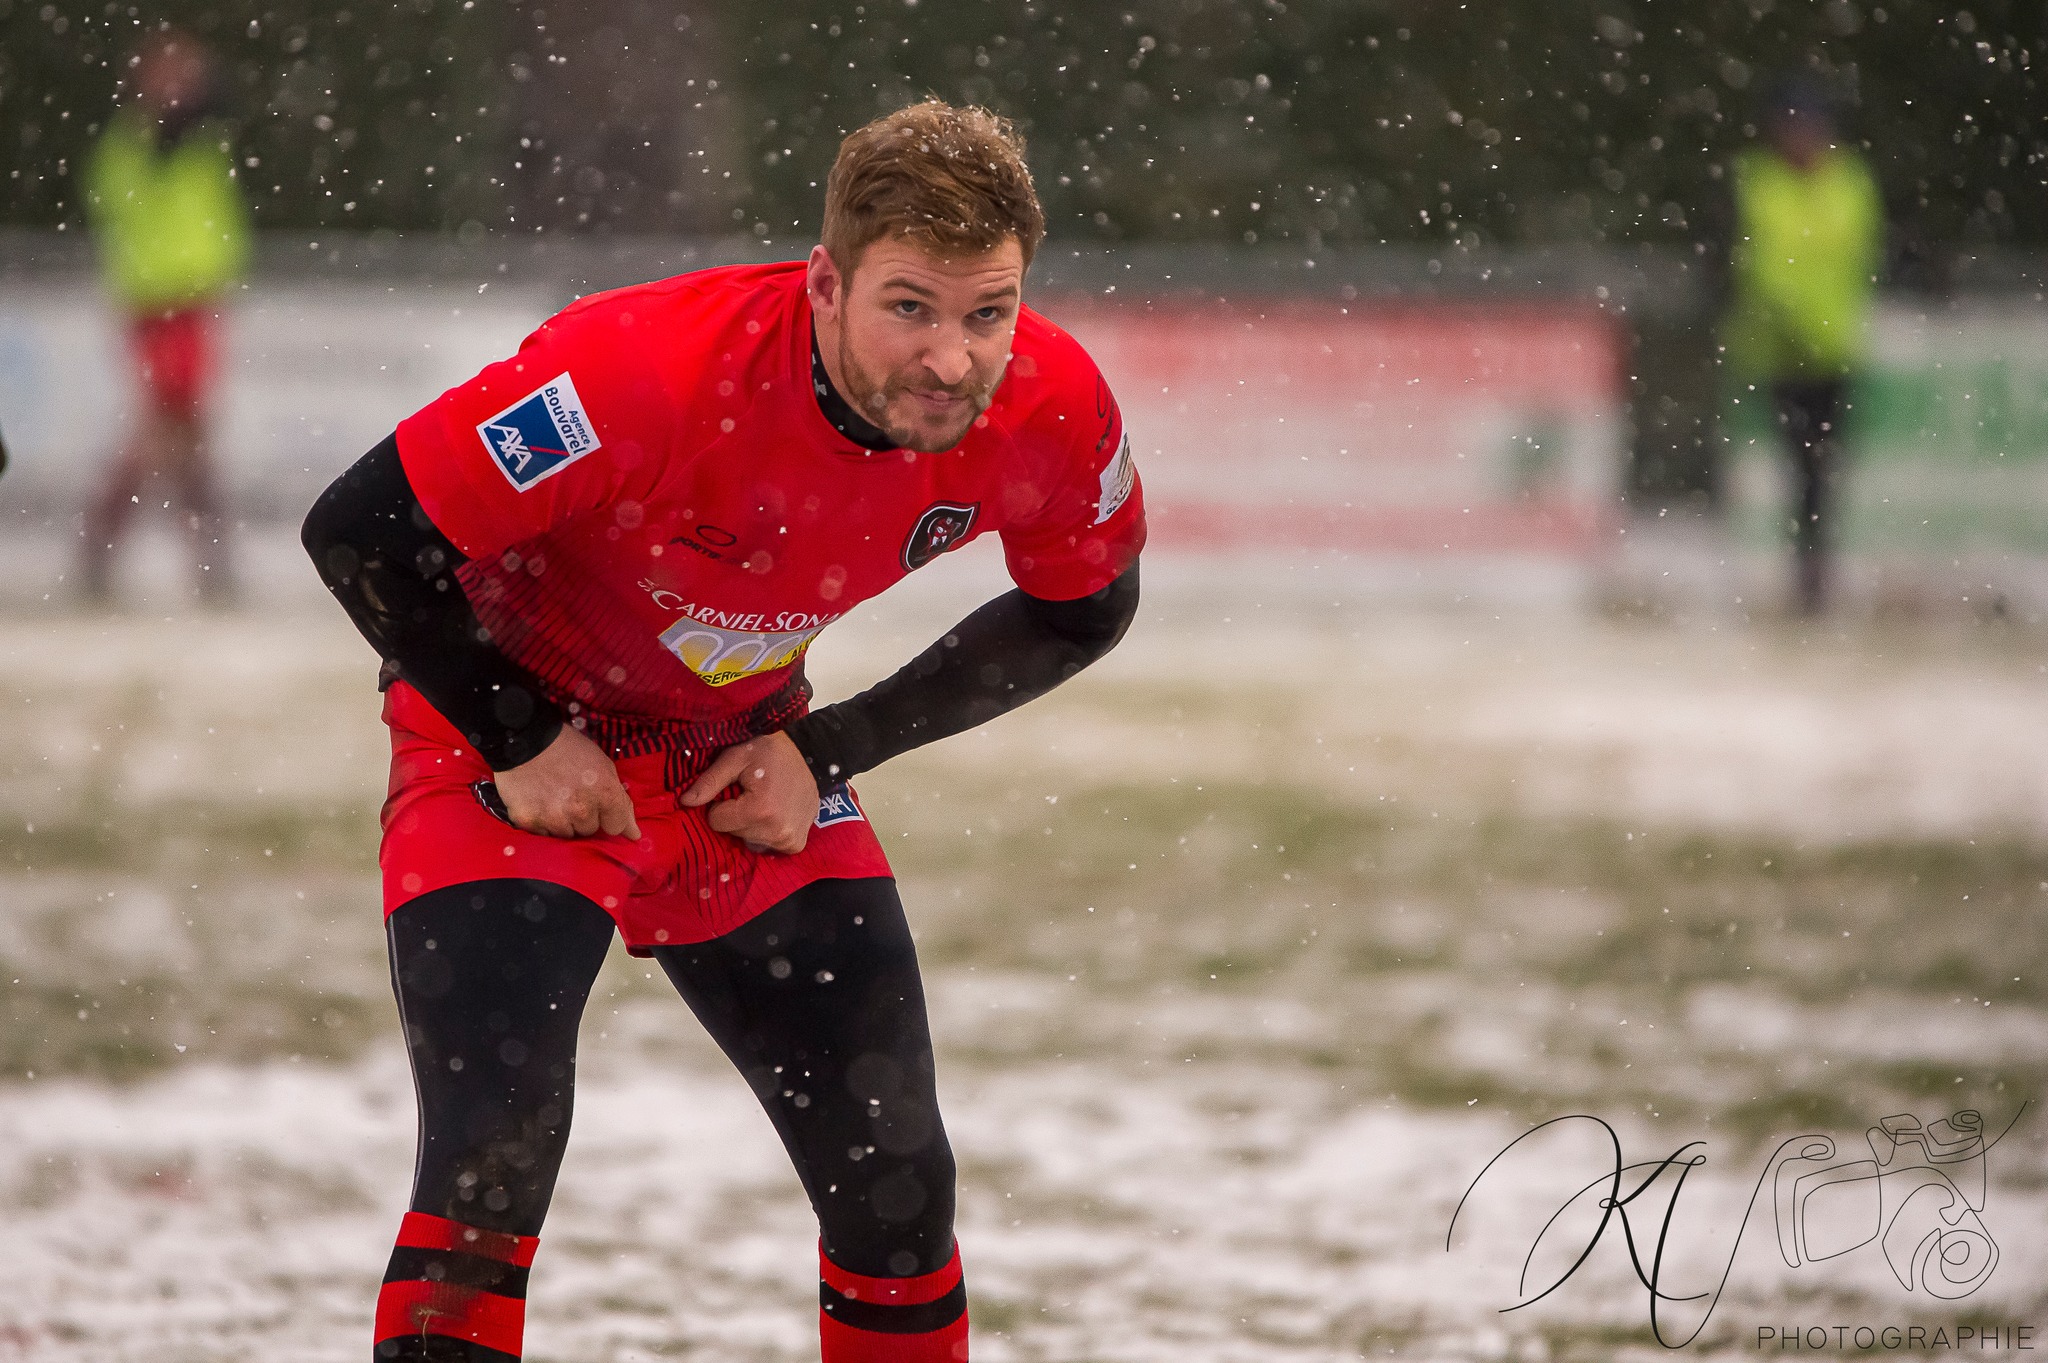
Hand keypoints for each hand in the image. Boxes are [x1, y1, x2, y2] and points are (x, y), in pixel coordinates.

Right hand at [493, 724, 640, 840]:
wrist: (524, 738)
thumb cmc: (568, 749)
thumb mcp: (603, 765)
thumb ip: (620, 800)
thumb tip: (634, 834)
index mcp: (604, 793)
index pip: (617, 827)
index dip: (609, 816)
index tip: (600, 808)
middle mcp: (580, 810)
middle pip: (590, 831)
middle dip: (584, 816)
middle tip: (570, 794)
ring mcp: (553, 819)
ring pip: (567, 834)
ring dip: (563, 821)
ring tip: (553, 797)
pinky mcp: (529, 822)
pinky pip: (543, 834)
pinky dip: (542, 821)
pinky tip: (538, 801)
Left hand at [680, 731, 817, 853]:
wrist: (808, 753)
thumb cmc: (768, 753)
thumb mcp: (735, 758)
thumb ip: (709, 781)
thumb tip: (685, 802)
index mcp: (759, 810)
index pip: (717, 821)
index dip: (722, 803)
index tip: (737, 788)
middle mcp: (776, 831)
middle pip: (733, 832)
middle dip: (736, 814)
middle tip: (753, 792)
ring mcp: (789, 840)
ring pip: (748, 840)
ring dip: (751, 824)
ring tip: (766, 801)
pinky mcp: (796, 844)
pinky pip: (768, 846)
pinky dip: (767, 833)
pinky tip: (775, 813)